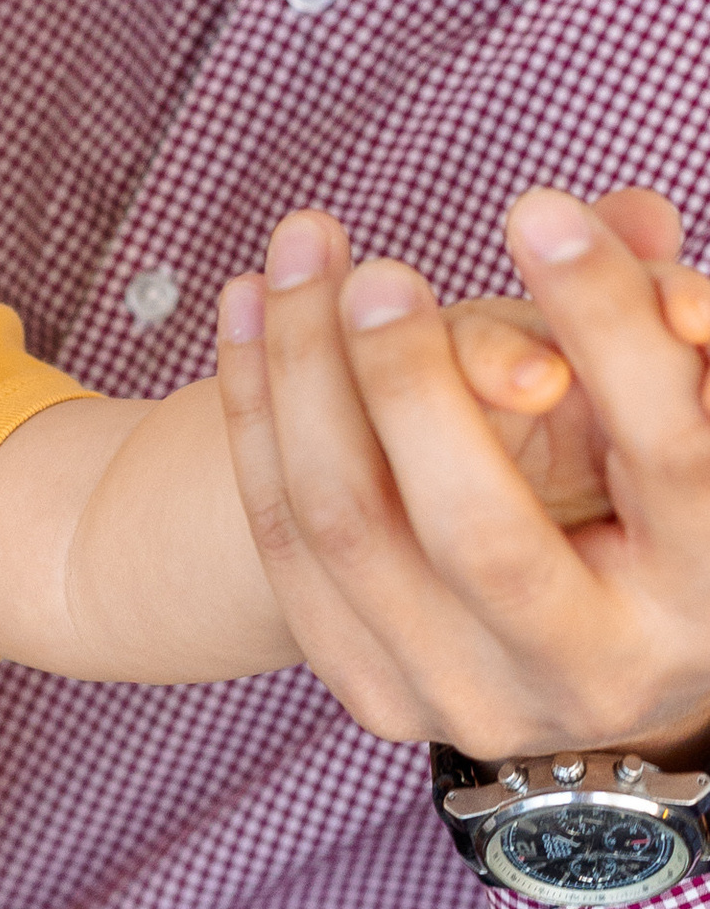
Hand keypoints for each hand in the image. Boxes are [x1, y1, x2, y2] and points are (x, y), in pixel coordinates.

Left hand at [217, 186, 709, 755]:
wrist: (562, 646)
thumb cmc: (642, 493)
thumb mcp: (674, 413)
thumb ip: (654, 322)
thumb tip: (629, 212)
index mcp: (707, 591)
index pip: (667, 451)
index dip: (606, 322)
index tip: (537, 207)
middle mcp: (598, 672)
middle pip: (481, 531)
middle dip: (414, 382)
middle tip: (382, 270)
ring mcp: (477, 701)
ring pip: (350, 526)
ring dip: (303, 370)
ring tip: (300, 249)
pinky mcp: (374, 693)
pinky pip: (282, 540)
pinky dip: (253, 410)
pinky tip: (246, 302)